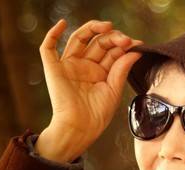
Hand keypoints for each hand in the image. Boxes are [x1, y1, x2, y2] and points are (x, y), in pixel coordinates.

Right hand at [37, 19, 142, 161]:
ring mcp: (69, 66)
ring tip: (106, 26)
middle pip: (97, 42)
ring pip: (78, 39)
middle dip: (112, 37)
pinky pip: (48, 48)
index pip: (111, 51)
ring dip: (91, 29)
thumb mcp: (114, 91)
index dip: (123, 45)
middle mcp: (84, 66)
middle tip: (124, 39)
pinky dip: (52, 34)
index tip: (137, 44)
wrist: (79, 129)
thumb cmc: (96, 116)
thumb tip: (135, 50)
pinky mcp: (53, 69)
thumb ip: (122, 69)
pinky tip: (62, 24)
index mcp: (99, 72)